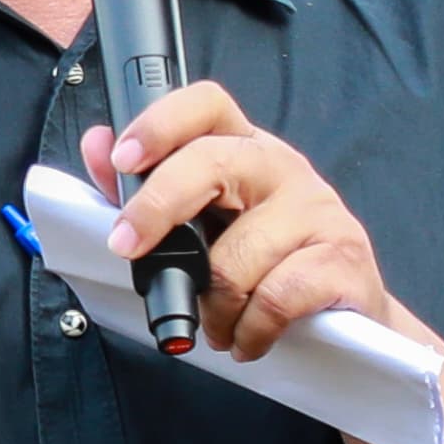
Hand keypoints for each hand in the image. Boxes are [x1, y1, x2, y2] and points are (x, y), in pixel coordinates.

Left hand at [85, 82, 403, 363]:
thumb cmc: (266, 266)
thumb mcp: (205, 225)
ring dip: (213, 308)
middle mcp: (282, 167)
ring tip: (217, 325)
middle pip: (213, 161)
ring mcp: (318, 208)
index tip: (124, 159)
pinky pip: (275, 298)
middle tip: (127, 250)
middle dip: (157, 209)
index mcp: (243, 148)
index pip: (206, 105)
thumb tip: (97, 145)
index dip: (161, 123)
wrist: (346, 317)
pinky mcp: (343, 257)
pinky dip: (250, 331)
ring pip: (235, 257)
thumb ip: (146, 188)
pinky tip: (248, 338)